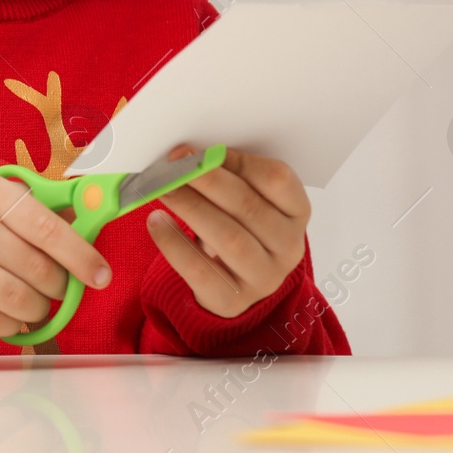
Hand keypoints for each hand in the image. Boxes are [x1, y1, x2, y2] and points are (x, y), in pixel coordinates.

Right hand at [0, 170, 112, 337]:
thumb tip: (85, 225)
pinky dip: (10, 326)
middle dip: (59, 286)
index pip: (48, 230)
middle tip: (60, 288)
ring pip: (15, 300)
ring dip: (37, 309)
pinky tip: (12, 318)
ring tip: (37, 304)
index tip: (101, 275)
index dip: (81, 256)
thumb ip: (34, 208)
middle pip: (36, 270)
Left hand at [146, 145, 309, 317]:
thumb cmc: (238, 227)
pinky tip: (156, 222)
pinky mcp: (231, 302)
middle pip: (249, 207)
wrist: (235, 284)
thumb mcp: (247, 203)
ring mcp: (263, 278)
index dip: (240, 161)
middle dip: (207, 181)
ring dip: (191, 207)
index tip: (205, 150)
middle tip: (175, 163)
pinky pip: (200, 271)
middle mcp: (287, 248)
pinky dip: (174, 244)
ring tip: (163, 188)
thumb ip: (230, 178)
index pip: (278, 180)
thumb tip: (187, 154)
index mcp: (296, 213)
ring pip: (229, 239)